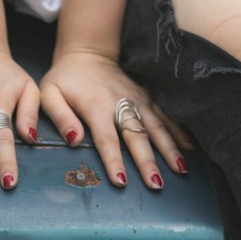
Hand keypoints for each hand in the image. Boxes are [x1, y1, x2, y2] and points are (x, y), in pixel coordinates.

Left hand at [40, 50, 188, 188]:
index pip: (106, 138)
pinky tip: (190, 148)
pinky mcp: (146, 96)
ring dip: (169, 148)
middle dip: (147, 161)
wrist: (87, 53)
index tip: (121, 181)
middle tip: (156, 185)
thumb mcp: (50, 94)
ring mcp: (137, 99)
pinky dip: (178, 130)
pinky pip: (165, 114)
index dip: (114, 159)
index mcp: (96, 106)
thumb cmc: (65, 79)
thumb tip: (74, 140)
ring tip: (181, 170)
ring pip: (156, 125)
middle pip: (136, 135)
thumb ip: (61, 117)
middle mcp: (121, 103)